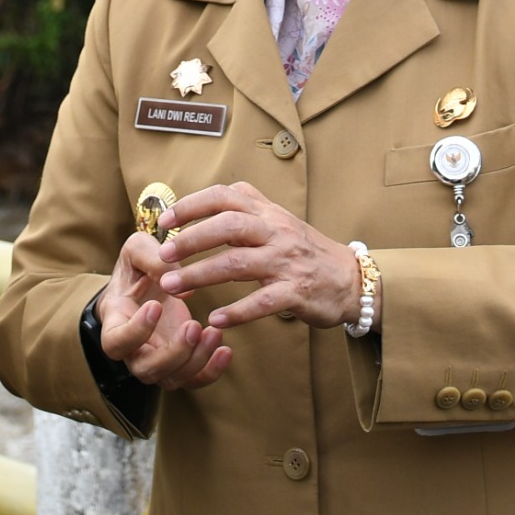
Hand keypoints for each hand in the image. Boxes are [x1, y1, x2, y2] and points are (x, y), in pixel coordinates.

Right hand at [95, 232, 232, 389]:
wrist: (146, 285)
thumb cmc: (137, 268)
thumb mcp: (137, 251)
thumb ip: (151, 258)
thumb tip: (180, 284)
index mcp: (115, 323)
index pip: (116, 342)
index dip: (135, 331)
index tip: (156, 306)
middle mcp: (133, 350)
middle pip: (147, 369)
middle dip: (173, 353)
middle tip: (194, 325)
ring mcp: (157, 361)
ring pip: (173, 379)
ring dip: (196, 361)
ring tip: (215, 332)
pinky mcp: (181, 363)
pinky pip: (194, 380)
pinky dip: (211, 371)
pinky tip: (225, 350)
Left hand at [155, 182, 361, 330]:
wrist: (351, 279)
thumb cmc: (306, 251)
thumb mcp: (279, 221)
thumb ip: (247, 210)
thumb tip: (203, 202)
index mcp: (268, 213)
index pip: (226, 196)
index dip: (192, 205)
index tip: (165, 220)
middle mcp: (277, 232)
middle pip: (228, 226)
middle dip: (191, 239)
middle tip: (163, 254)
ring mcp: (287, 262)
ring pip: (238, 264)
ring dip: (201, 275)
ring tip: (172, 286)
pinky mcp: (297, 292)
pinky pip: (262, 301)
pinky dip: (237, 310)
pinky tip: (215, 318)